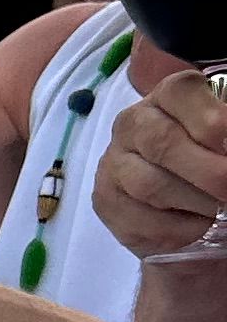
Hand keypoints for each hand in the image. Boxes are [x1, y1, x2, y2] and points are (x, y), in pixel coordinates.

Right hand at [94, 70, 226, 259]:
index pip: (180, 92)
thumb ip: (224, 136)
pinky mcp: (106, 201)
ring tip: (218, 209)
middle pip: (162, 142)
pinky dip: (179, 229)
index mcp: (166, 97)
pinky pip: (141, 219)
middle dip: (209, 171)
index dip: (211, 119)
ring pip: (151, 184)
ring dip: (196, 203)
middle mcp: (132, 124)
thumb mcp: (221, 141)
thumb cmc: (208, 161)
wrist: (182, 200)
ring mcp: (114, 163)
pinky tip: (198, 226)